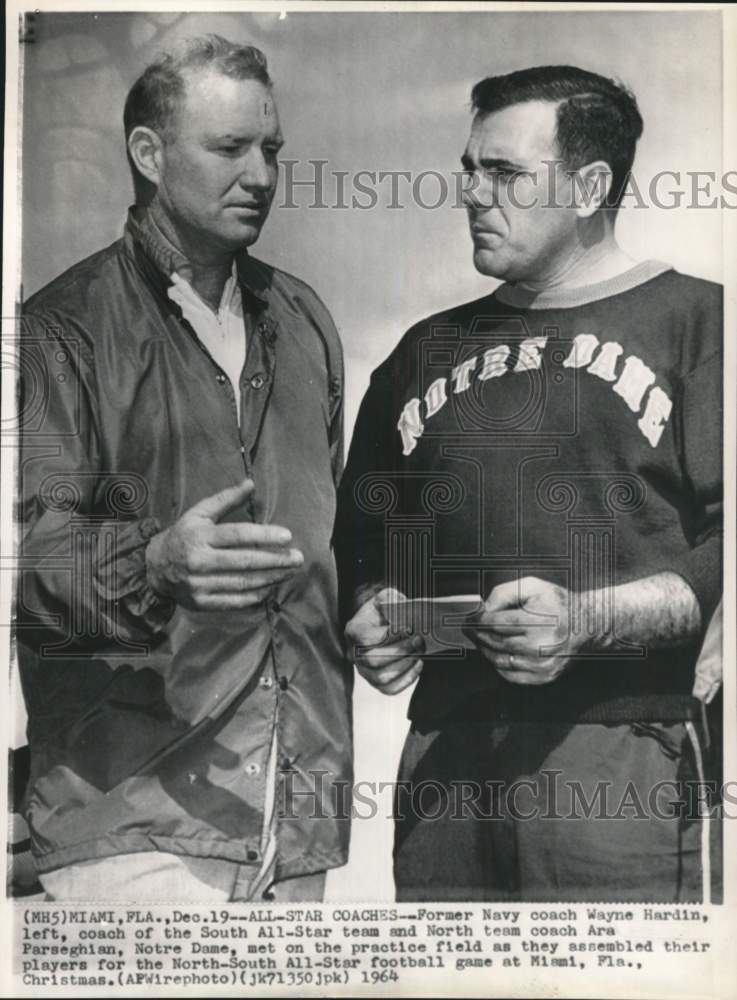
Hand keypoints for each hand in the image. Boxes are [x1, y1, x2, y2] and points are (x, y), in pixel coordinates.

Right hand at [145, 479, 302, 610]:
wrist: (153, 567)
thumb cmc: (183, 535)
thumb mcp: (198, 513)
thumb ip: (225, 499)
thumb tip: (250, 483)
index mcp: (200, 536)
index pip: (237, 535)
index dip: (264, 536)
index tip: (287, 536)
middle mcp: (199, 561)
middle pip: (244, 561)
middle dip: (274, 560)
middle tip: (297, 558)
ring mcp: (199, 584)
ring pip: (241, 583)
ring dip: (269, 578)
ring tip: (288, 572)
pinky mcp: (201, 602)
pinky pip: (233, 601)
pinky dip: (253, 597)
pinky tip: (269, 589)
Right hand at [345, 588, 424, 694]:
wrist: (384, 623)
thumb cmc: (386, 611)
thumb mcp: (386, 598)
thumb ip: (391, 599)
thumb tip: (401, 608)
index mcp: (353, 630)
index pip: (364, 638)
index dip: (386, 636)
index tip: (406, 628)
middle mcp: (354, 653)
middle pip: (373, 660)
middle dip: (400, 651)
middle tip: (418, 639)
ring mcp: (364, 670)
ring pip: (381, 678)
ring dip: (405, 666)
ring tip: (419, 652)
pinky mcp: (376, 682)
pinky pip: (390, 689)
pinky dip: (407, 679)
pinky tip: (418, 664)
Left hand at [464, 577, 584, 684]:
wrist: (587, 625)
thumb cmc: (559, 604)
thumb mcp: (533, 586)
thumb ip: (505, 593)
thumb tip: (484, 608)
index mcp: (539, 620)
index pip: (497, 623)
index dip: (478, 620)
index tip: (469, 618)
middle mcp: (542, 645)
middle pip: (496, 642)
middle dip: (477, 635)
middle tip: (469, 628)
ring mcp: (543, 663)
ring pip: (500, 660)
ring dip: (485, 650)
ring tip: (479, 640)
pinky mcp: (545, 676)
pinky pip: (512, 676)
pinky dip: (498, 666)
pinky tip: (495, 653)